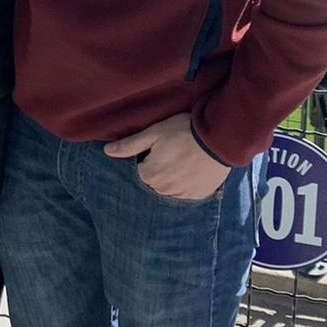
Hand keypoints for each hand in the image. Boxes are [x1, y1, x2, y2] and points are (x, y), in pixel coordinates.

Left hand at [105, 113, 228, 201]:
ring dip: (171, 176)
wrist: (219, 139)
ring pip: (168, 187)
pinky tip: (192, 167)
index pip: (136, 171)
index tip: (154, 148)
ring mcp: (181, 194)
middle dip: (156, 168)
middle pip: (152, 180)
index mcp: (149, 175)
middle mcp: (163, 190)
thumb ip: (130, 145)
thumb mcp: (154, 132)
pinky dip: (186, 181)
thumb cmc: (184, 132)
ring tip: (181, 158)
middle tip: (170, 151)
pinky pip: (185, 191)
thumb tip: (107, 151)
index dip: (143, 158)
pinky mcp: (198, 195)